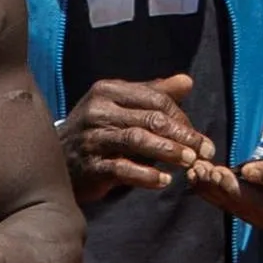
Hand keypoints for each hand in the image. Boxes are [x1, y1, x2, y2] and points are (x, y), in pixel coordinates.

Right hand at [59, 73, 222, 200]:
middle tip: (206, 150)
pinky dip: (146, 175)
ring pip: (137, 140)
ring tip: (190, 162)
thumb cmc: (97, 130)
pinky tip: (164, 181)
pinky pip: (122, 168)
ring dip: (168, 151)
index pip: (154, 99)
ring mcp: (92, 138)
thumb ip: (154, 94)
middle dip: (182, 135)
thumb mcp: (121, 106)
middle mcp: (98, 110)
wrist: (56, 159)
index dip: (180, 117)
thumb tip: (187, 81)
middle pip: (149, 119)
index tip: (198, 136)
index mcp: (108, 91)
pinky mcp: (89, 165)